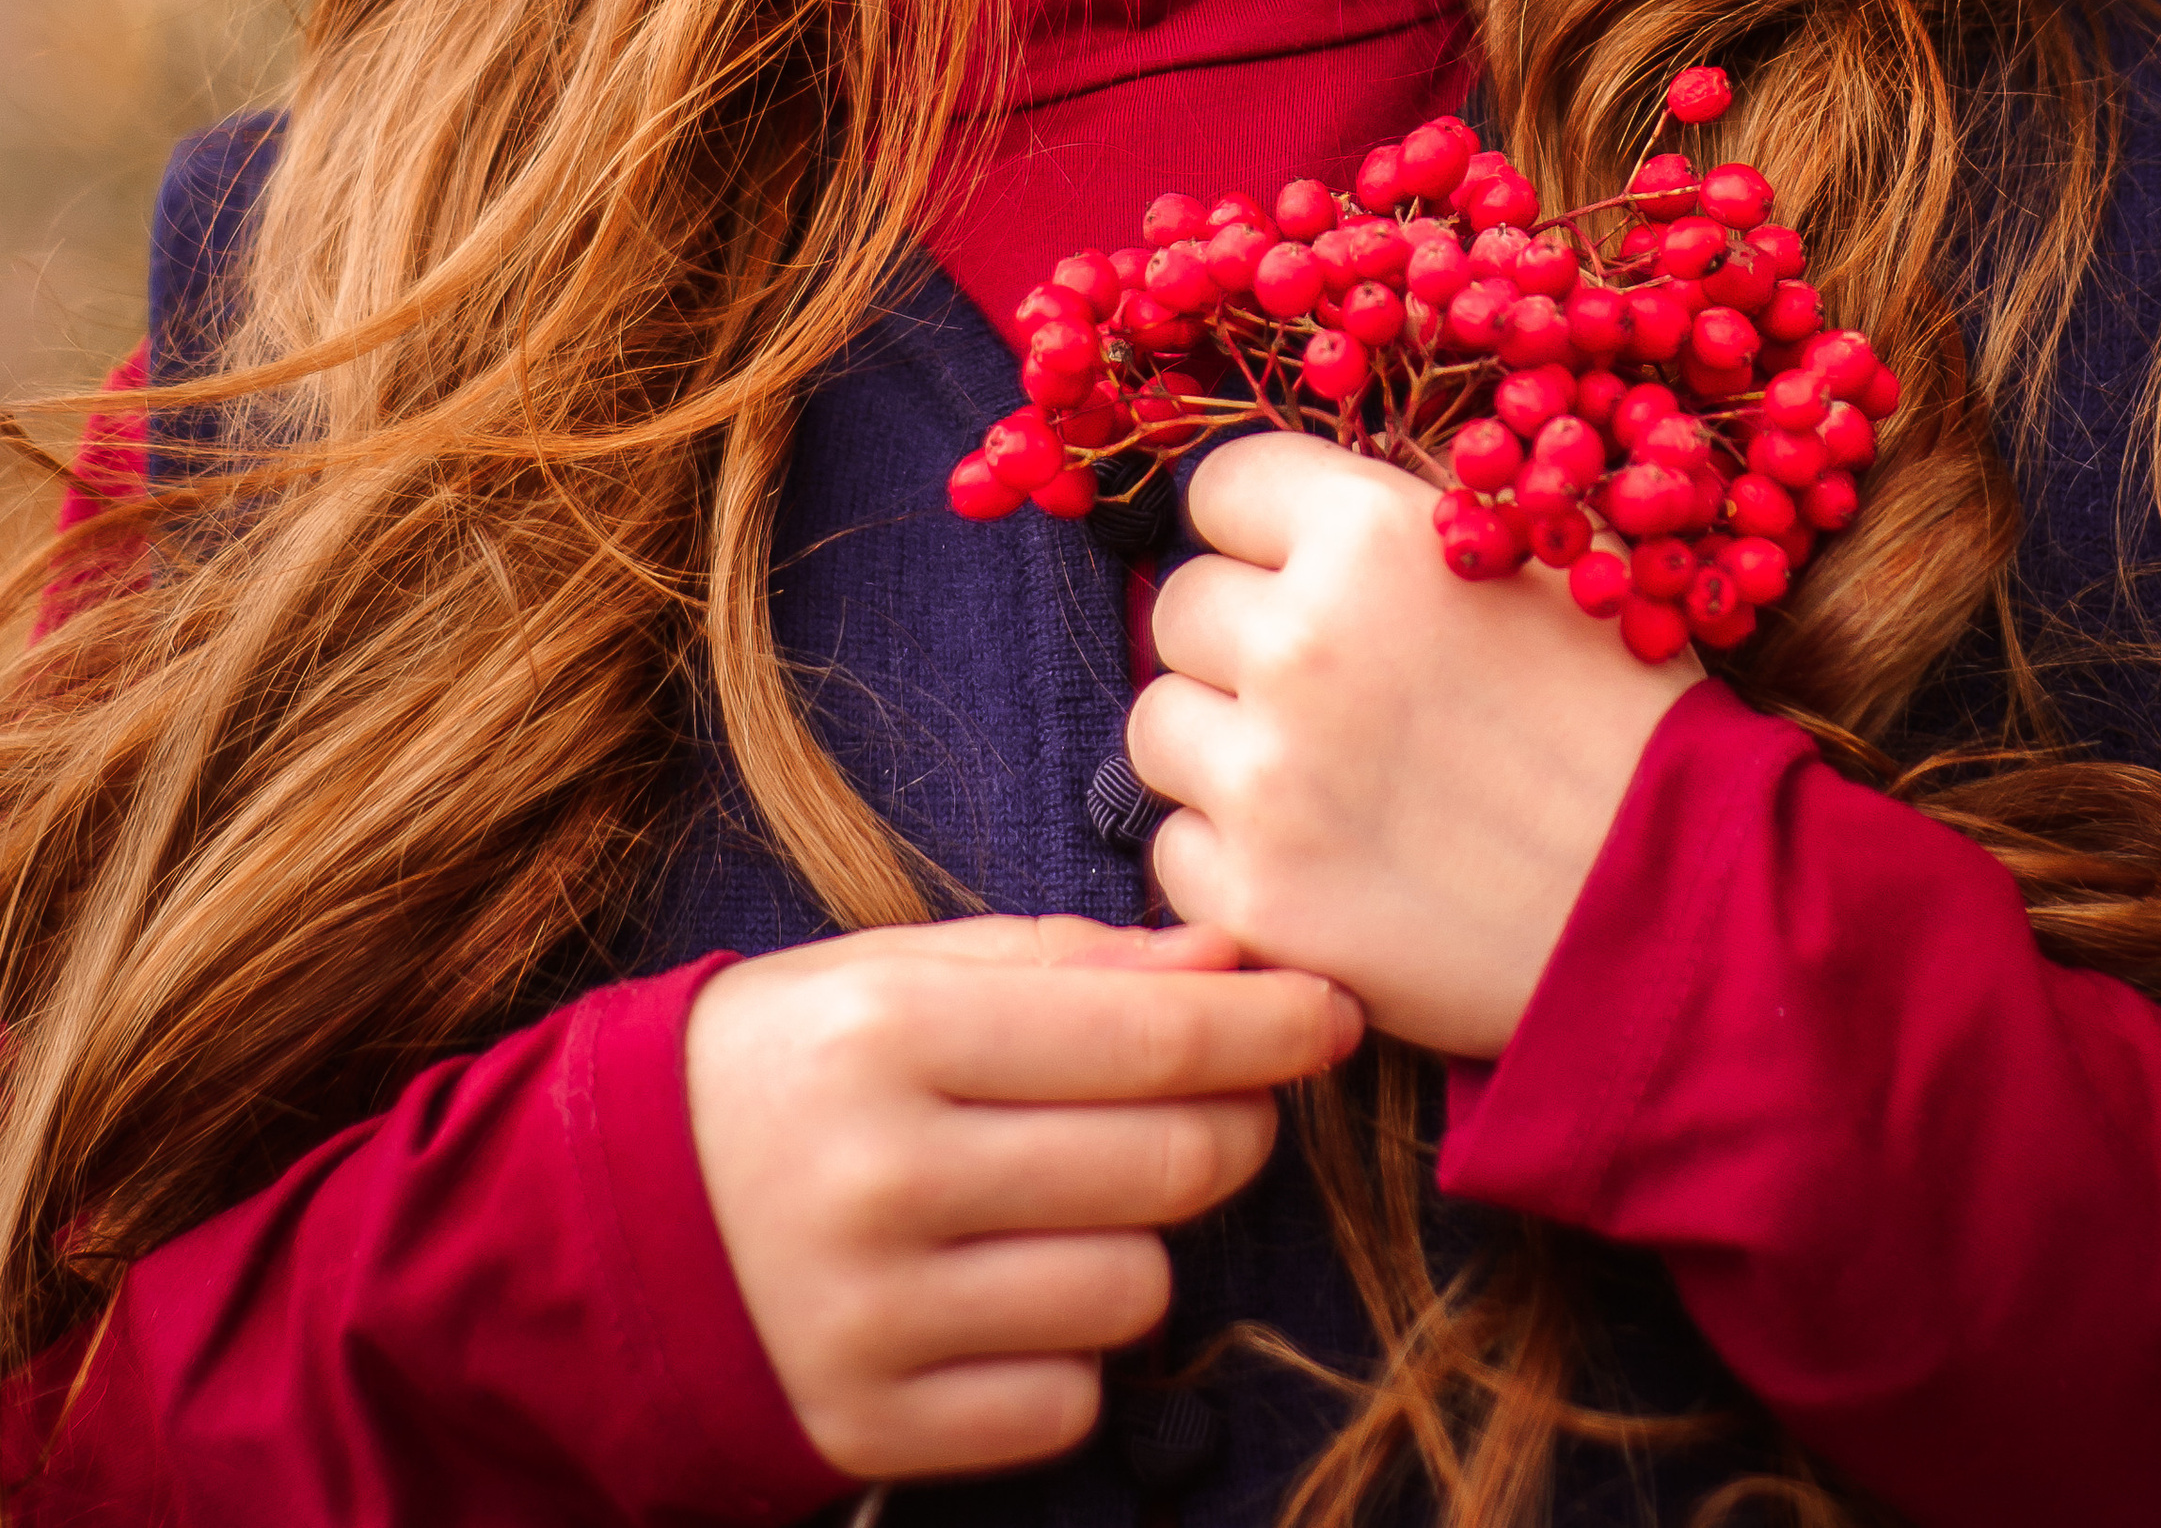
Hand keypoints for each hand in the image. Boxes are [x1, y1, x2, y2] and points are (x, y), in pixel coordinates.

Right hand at [685, 911, 1358, 1479]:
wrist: (602, 1227)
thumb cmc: (788, 1068)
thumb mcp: (898, 971)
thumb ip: (1068, 963)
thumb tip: (1229, 959)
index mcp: (890, 1032)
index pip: (1142, 1035)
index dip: (1263, 1024)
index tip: (1332, 1011)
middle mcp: (884, 1174)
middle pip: (1163, 1165)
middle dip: (1233, 1127)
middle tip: (1226, 1105)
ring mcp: (875, 1315)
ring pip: (1135, 1291)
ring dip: (1145, 1243)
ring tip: (1076, 1203)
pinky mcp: (870, 1426)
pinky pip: (1068, 1399)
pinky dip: (1071, 1350)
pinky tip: (1011, 1294)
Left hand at [1130, 433, 1698, 1060]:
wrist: (1681, 907)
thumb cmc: (1624, 721)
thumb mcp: (1541, 558)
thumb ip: (1411, 517)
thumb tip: (1312, 499)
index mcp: (1369, 534)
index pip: (1224, 489)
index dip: (1264, 532)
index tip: (1299, 573)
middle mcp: (1300, 641)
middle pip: (1182, 605)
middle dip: (1240, 642)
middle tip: (1326, 693)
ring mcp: (1266, 777)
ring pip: (1160, 724)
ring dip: (1221, 748)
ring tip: (1319, 780)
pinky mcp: (1256, 900)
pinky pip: (1174, 851)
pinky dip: (1232, 862)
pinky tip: (1322, 863)